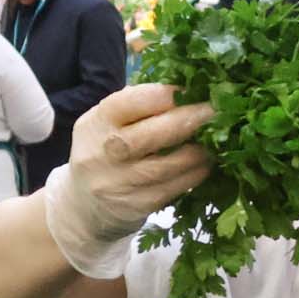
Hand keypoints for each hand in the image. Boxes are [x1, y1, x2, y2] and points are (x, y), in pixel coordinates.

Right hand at [43, 84, 213, 278]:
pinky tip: (206, 165)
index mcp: (95, 124)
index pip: (127, 103)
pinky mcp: (132, 208)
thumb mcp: (108, 127)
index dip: (163, 95)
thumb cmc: (105, 155)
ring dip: (197, 152)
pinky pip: (170, 190)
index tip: (191, 90)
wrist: (81, 208)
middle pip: (149, 135)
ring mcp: (116, 184)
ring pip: (165, 166)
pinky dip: (193, 176)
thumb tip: (188, 89)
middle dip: (188, 120)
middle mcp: (101, 153)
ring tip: (217, 140)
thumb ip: (138, 109)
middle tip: (215, 112)